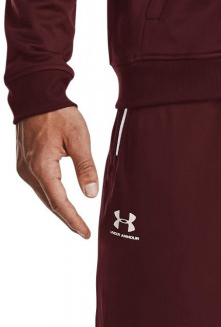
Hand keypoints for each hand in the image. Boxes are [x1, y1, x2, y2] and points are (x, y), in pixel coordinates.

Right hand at [16, 107, 97, 237]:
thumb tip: (91, 194)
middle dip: (67, 219)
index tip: (86, 233)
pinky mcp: (23, 163)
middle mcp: (29, 172)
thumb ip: (85, 167)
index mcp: (42, 168)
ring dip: (59, 208)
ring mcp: (23, 168)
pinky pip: (39, 186)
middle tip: (83, 231)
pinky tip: (61, 201)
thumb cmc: (58, 113)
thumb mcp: (78, 138)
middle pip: (50, 203)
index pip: (60, 203)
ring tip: (75, 220)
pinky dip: (51, 196)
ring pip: (43, 196)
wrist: (35, 94)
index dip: (74, 220)